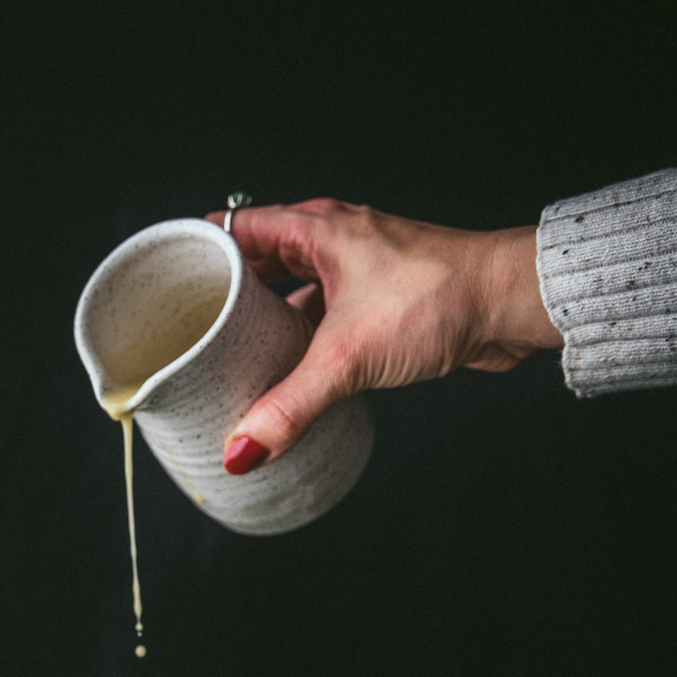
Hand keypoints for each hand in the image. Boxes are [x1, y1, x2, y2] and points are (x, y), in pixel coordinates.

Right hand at [207, 200, 562, 471]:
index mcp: (316, 227)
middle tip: (191, 329)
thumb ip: (290, 406)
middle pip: (259, 260)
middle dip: (226, 293)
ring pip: (294, 288)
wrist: (510, 303)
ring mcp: (359, 267)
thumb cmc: (441, 297)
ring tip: (233, 354)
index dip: (196, 252)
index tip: (165, 282)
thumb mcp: (348, 355)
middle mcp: (334, 239)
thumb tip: (243, 448)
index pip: (233, 227)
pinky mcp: (381, 297)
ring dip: (268, 317)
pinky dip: (304, 334)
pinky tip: (293, 367)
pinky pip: (324, 311)